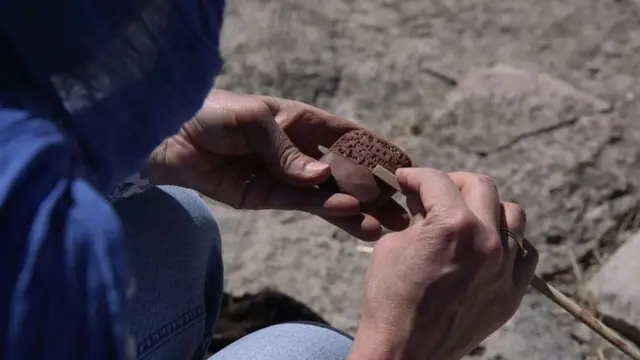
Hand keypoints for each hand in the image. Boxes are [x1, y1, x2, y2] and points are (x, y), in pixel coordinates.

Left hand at [145, 90, 409, 239]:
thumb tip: (321, 177)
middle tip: (403, 209)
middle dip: (374, 190)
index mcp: (301, 122)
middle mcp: (299, 151)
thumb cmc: (212, 114)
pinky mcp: (265, 197)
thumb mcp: (254, 121)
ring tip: (385, 224)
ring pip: (328, 194)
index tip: (406, 165)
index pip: (349, 138)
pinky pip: (300, 204)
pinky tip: (349, 215)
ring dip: (356, 208)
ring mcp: (284, 176)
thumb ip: (287, 152)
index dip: (377, 151)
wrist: (168, 137)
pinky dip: (324, 209)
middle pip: (344, 171)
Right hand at [347, 169, 538, 359]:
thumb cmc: (389, 298)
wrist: (404, 350)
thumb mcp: (392, 245)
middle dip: (452, 182)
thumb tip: (425, 202)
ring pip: (512, 215)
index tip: (406, 180)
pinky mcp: (512, 293)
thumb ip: (417, 217)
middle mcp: (487, 242)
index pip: (437, 181)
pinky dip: (508, 242)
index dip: (416, 175)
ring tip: (466, 216)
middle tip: (433, 192)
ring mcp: (505, 269)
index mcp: (453, 226)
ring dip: (487, 207)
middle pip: (481, 186)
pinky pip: (525, 253)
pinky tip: (487, 246)